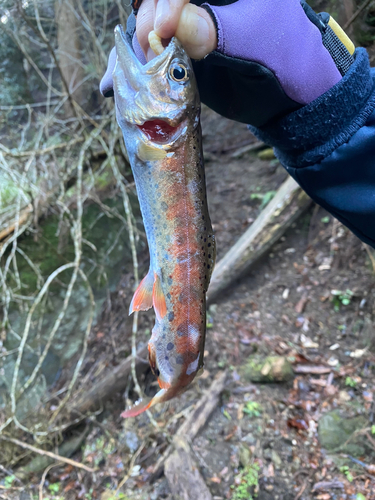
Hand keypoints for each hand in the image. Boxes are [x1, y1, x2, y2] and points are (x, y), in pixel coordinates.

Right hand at [101, 0, 354, 127]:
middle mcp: (200, 1)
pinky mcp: (177, 50)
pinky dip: (130, 69)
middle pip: (156, 0)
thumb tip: (171, 23)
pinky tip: (113, 84)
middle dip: (145, 23)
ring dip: (129, 50)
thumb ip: (214, 30)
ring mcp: (186, 23)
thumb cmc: (282, 61)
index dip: (165, 0)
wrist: (286, 97)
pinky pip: (148, 52)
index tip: (163, 28)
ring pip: (145, 25)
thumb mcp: (253, 42)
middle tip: (146, 52)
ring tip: (118, 77)